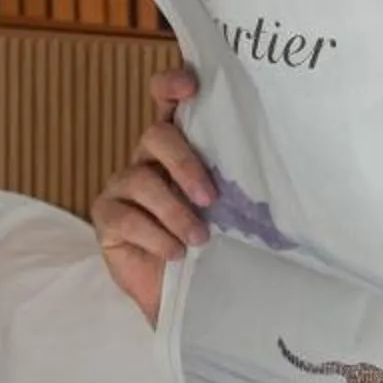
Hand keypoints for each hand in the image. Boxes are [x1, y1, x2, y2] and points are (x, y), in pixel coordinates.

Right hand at [93, 67, 213, 323]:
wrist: (188, 297)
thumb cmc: (213, 246)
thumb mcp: (229, 210)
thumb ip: (235, 183)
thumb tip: (276, 170)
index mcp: (178, 148)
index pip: (166, 101)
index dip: (171, 85)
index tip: (190, 86)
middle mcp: (146, 159)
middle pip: (156, 136)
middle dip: (185, 163)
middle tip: (210, 198)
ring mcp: (122, 187)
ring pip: (141, 180)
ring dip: (175, 211)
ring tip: (200, 239)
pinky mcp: (106, 218)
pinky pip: (126, 218)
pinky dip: (156, 236)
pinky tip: (176, 253)